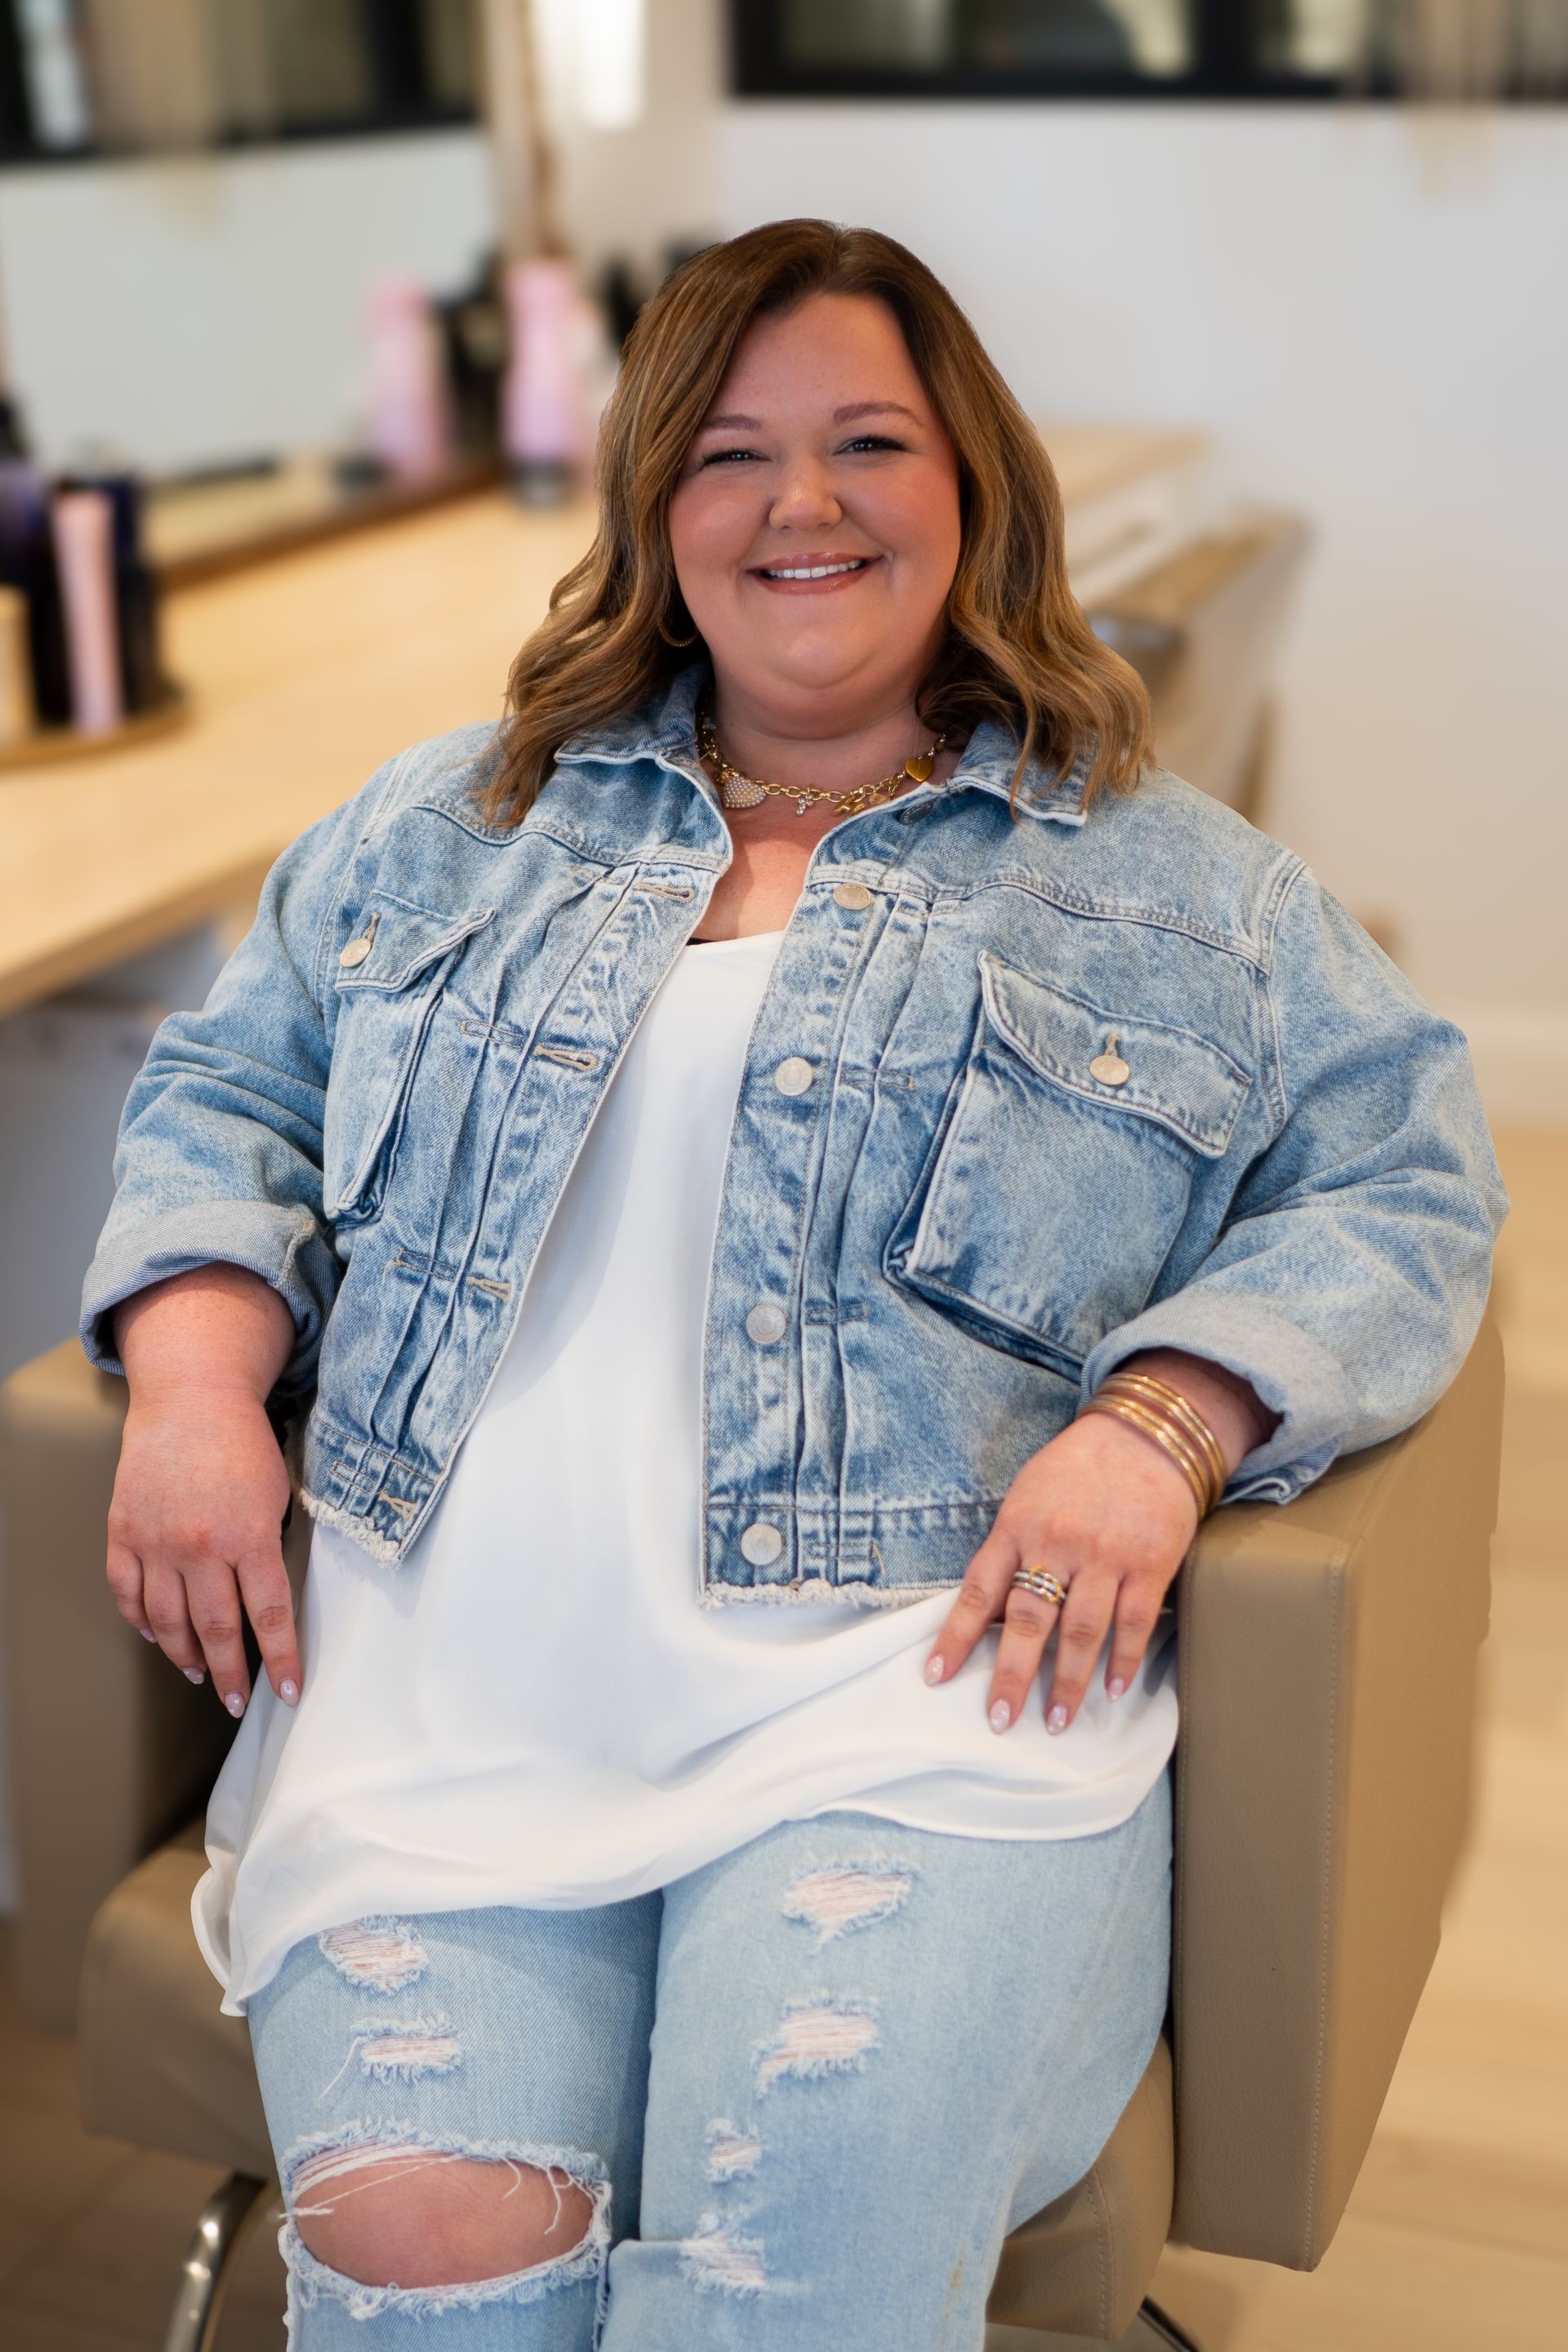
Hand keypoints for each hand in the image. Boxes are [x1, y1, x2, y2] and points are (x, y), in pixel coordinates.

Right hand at [106, 1384, 297, 1716]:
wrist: (192, 1399)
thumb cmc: (242, 1444)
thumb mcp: (277, 1494)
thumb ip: (269, 1548)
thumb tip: (266, 1602)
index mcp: (249, 1534)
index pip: (270, 1615)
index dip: (281, 1660)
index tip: (287, 1692)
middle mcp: (201, 1545)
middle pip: (218, 1629)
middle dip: (231, 1675)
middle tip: (237, 1701)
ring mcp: (157, 1541)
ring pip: (169, 1621)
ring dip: (186, 1656)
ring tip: (198, 1674)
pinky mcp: (125, 1533)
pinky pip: (128, 1593)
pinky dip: (141, 1622)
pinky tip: (157, 1636)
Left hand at [925, 1349, 1276, 1733]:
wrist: (1147, 1433)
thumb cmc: (1078, 1469)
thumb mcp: (1027, 1496)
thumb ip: (1011, 1549)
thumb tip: (992, 1613)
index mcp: (1018, 1526)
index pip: (979, 1590)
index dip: (955, 1637)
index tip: (935, 1677)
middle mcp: (1057, 1544)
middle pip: (1029, 1620)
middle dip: (1012, 1675)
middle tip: (999, 1719)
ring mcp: (1105, 1555)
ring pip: (1082, 1630)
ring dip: (1068, 1682)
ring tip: (1054, 1721)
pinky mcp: (1149, 1563)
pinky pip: (1134, 1621)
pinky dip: (1123, 1660)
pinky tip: (1113, 1690)